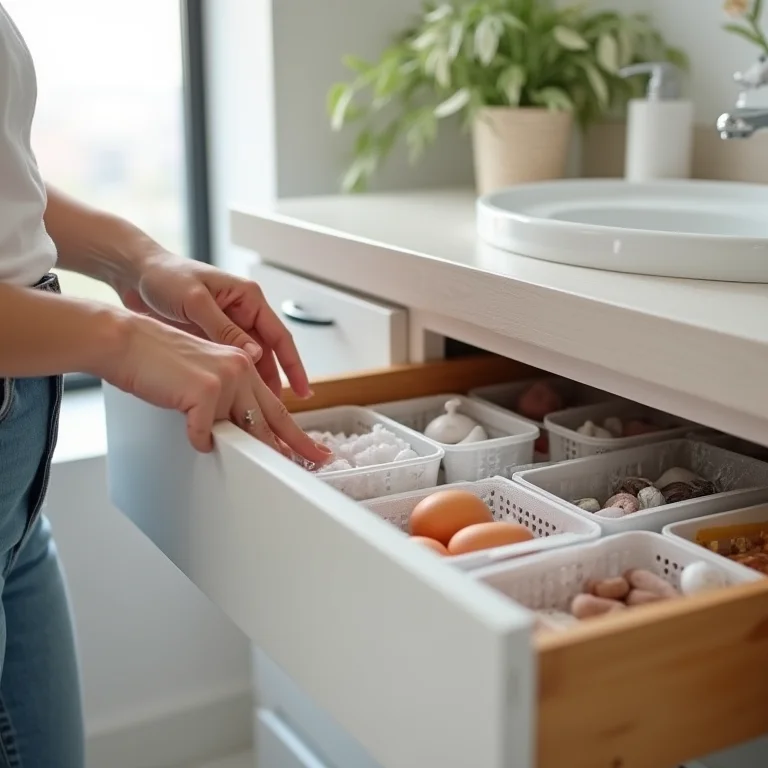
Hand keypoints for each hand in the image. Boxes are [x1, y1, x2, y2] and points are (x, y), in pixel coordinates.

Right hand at [100, 311, 332, 459]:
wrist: (126, 340)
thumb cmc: (155, 358)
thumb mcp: (202, 375)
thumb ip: (225, 398)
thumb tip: (238, 430)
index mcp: (242, 363)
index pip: (276, 405)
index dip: (296, 431)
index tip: (313, 447)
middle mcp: (240, 368)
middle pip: (272, 419)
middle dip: (292, 446)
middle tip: (313, 461)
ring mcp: (225, 379)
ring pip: (242, 429)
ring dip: (244, 450)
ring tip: (254, 467)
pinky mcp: (205, 390)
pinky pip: (205, 433)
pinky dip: (197, 440)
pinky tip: (193, 438)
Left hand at [118, 253, 308, 398]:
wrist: (133, 273)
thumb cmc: (164, 275)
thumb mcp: (196, 301)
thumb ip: (225, 329)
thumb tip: (255, 354)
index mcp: (247, 297)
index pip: (280, 336)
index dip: (294, 365)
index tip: (304, 389)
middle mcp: (242, 312)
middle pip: (269, 353)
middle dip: (276, 381)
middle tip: (279, 410)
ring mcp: (226, 325)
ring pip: (250, 361)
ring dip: (255, 384)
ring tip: (257, 409)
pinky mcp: (210, 337)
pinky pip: (230, 363)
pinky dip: (234, 380)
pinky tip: (234, 398)